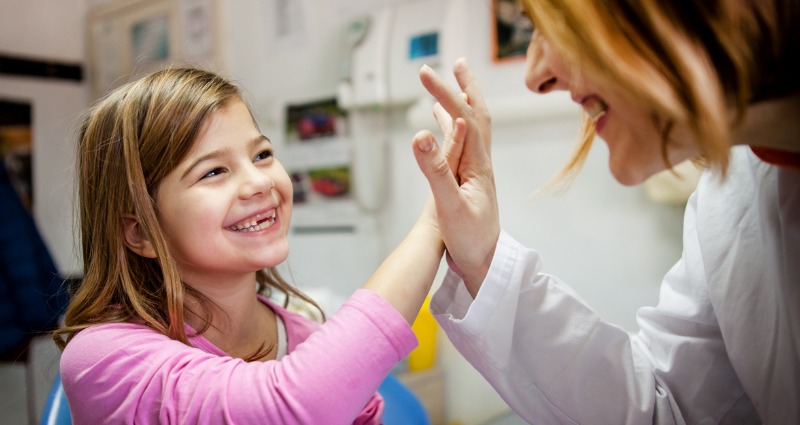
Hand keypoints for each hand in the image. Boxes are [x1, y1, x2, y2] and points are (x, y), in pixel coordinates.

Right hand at [411, 58, 499, 297]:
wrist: (485, 265)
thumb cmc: (470, 240)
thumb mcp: (449, 205)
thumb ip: (435, 169)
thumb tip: (420, 133)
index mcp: (477, 164)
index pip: (463, 116)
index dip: (444, 92)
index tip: (424, 72)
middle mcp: (480, 163)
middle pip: (477, 115)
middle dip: (466, 87)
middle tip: (457, 64)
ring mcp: (474, 173)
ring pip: (470, 130)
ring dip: (460, 105)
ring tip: (449, 88)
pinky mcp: (467, 183)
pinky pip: (461, 148)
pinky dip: (452, 130)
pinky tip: (444, 133)